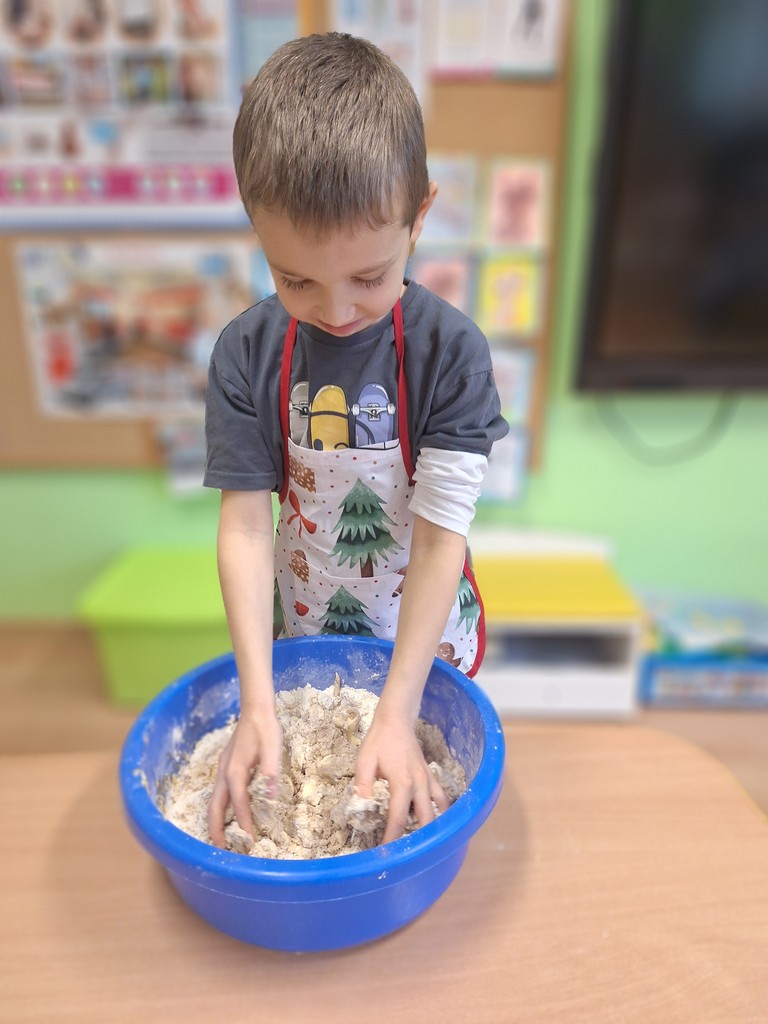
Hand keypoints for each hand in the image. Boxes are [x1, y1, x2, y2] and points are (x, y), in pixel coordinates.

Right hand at [207, 710, 282, 846]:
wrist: (255, 710)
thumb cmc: (265, 728)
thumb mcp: (273, 748)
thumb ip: (271, 771)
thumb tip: (271, 797)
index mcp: (236, 771)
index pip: (238, 804)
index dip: (243, 823)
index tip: (249, 840)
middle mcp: (225, 773)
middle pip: (215, 807)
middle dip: (216, 829)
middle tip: (220, 849)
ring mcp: (223, 768)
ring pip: (214, 800)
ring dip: (215, 819)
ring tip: (221, 837)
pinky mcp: (226, 765)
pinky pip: (219, 792)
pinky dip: (220, 807)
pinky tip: (228, 811)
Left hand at [354, 707, 447, 844]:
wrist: (396, 720)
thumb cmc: (379, 740)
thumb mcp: (365, 760)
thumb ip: (363, 783)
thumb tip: (362, 805)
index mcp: (402, 783)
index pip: (398, 818)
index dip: (392, 838)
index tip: (386, 855)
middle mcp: (419, 784)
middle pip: (424, 820)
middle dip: (418, 839)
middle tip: (406, 853)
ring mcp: (427, 780)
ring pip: (437, 810)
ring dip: (432, 826)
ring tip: (422, 841)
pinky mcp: (430, 775)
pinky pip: (440, 797)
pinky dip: (440, 810)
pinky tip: (435, 819)